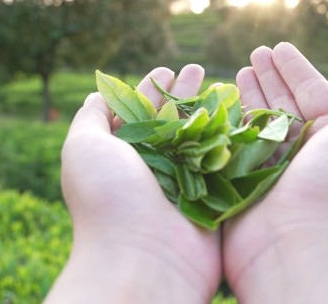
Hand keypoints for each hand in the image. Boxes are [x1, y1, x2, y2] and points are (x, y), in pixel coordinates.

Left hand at [44, 65, 220, 303]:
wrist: (143, 259)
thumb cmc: (109, 200)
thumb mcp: (84, 149)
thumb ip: (90, 118)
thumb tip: (97, 94)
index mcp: (124, 156)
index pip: (138, 113)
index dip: (152, 89)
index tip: (166, 68)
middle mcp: (154, 168)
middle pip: (173, 121)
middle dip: (185, 92)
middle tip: (198, 68)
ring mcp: (186, 183)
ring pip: (202, 137)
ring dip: (212, 109)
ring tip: (225, 83)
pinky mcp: (214, 198)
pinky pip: (226, 161)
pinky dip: (234, 137)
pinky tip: (243, 114)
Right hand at [223, 42, 327, 302]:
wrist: (302, 245)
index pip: (314, 92)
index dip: (296, 69)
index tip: (279, 47)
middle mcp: (306, 152)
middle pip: (285, 104)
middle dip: (271, 77)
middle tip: (256, 52)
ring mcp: (273, 168)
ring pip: (260, 122)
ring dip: (250, 94)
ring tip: (241, 69)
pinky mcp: (244, 183)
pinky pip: (236, 144)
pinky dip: (230, 122)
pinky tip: (222, 102)